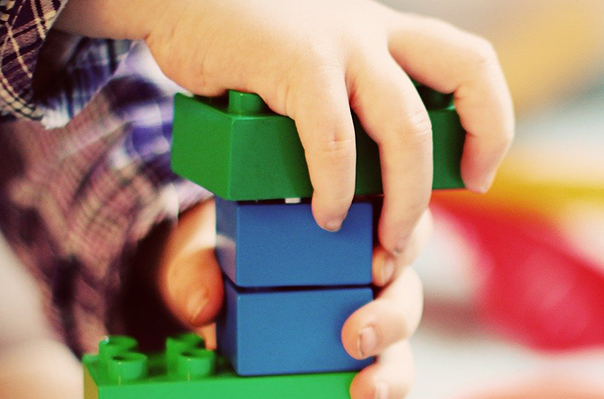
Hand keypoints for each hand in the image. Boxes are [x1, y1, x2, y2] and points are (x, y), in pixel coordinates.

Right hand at [57, 0, 513, 253]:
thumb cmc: (244, 46)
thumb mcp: (317, 64)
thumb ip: (349, 105)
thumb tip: (368, 187)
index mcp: (387, 34)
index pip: (472, 64)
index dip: (492, 118)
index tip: (478, 171)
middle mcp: (374, 31)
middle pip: (469, 73)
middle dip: (483, 141)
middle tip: (465, 193)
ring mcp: (339, 43)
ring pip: (406, 128)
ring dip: (406, 197)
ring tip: (384, 240)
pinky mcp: (294, 62)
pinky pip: (333, 138)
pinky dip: (334, 187)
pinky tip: (323, 213)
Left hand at [157, 200, 429, 398]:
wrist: (211, 293)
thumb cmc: (224, 258)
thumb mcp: (204, 253)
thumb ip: (197, 270)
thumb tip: (203, 306)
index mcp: (347, 224)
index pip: (395, 222)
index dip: (400, 241)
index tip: (375, 266)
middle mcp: (369, 270)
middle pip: (406, 287)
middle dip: (392, 315)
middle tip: (357, 335)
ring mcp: (369, 316)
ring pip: (403, 337)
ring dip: (392, 365)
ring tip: (366, 387)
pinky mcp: (360, 357)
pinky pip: (387, 373)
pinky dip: (384, 387)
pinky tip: (362, 395)